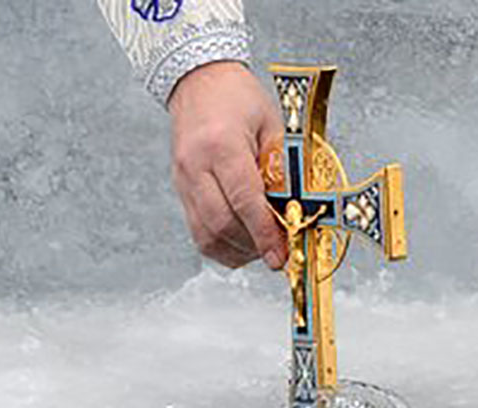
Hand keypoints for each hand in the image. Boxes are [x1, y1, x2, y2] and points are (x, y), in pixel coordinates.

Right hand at [167, 61, 285, 269]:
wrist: (198, 81)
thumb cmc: (238, 98)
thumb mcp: (273, 125)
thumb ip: (283, 168)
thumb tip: (297, 211)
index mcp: (221, 144)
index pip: (243, 199)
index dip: (264, 233)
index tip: (280, 255)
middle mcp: (195, 166)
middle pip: (221, 223)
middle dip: (253, 246)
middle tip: (279, 253)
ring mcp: (182, 181)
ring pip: (206, 235)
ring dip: (238, 250)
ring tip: (263, 247)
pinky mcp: (180, 190)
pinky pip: (198, 232)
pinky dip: (221, 246)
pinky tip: (243, 242)